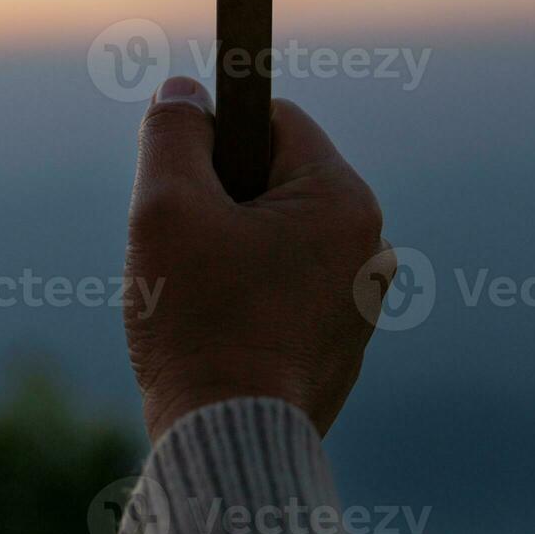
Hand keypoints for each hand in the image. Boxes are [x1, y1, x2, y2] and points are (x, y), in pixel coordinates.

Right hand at [123, 76, 388, 441]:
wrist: (226, 442)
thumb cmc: (198, 322)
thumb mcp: (166, 207)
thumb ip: (172, 132)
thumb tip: (184, 91)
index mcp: (343, 202)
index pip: (272, 120)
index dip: (211, 136)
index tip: (175, 177)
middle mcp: (368, 248)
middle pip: (272, 181)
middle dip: (215, 201)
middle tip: (177, 246)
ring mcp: (358, 303)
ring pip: (273, 238)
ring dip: (225, 250)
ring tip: (190, 296)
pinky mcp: (338, 347)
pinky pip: (282, 290)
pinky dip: (243, 296)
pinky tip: (212, 331)